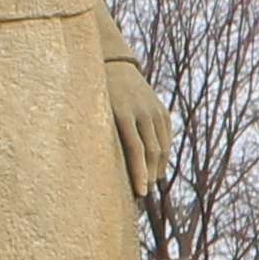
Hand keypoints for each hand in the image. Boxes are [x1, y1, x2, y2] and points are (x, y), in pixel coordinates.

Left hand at [105, 58, 172, 200]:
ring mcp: (154, 110)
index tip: (141, 194)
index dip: (140, 174)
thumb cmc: (94, 94)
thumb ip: (95, 133)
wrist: (114, 65)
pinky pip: (166, 139)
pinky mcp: (162, 111)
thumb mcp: (91, 111)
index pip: (136, 149)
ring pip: (162, 147)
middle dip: (149, 176)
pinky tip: (156, 169)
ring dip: (157, 169)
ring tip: (149, 185)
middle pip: (152, 152)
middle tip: (142, 194)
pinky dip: (163, 156)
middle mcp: (142, 111)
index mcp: (121, 111)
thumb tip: (93, 167)